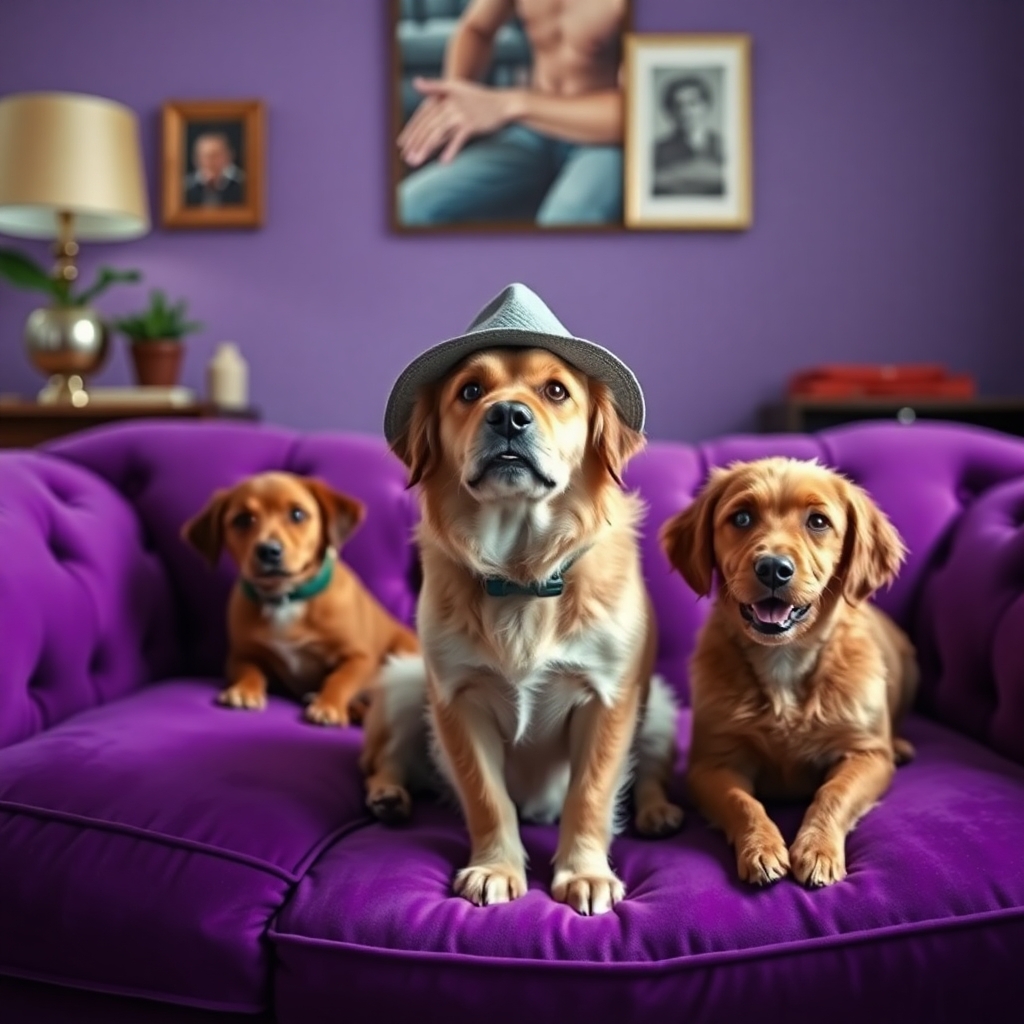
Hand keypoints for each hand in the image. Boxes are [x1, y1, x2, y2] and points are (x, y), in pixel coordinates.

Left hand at [398, 77, 514, 166]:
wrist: (501, 102)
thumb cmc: (476, 99)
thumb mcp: (455, 91)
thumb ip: (435, 92)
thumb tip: (415, 82)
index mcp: (442, 97)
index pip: (422, 116)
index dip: (410, 131)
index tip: (401, 146)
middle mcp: (448, 104)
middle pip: (427, 126)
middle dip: (415, 143)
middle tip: (406, 159)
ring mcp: (460, 114)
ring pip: (438, 133)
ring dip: (426, 148)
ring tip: (416, 161)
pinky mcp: (471, 124)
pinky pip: (458, 139)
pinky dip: (451, 150)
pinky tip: (444, 162)